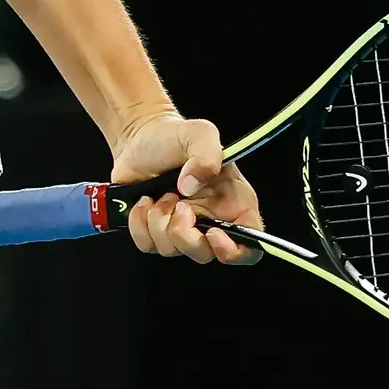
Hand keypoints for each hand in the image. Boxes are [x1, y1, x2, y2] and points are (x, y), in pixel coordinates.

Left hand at [111, 109, 261, 265]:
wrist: (140, 138)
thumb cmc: (176, 137)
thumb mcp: (200, 133)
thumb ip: (207, 154)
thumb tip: (190, 185)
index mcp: (233, 204)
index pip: (248, 246)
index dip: (233, 250)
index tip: (212, 233)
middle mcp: (210, 221)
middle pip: (206, 254)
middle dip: (185, 234)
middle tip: (178, 205)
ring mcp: (182, 229)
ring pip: (173, 250)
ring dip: (159, 222)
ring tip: (160, 195)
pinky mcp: (155, 231)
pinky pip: (148, 245)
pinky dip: (140, 224)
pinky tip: (144, 202)